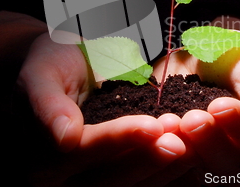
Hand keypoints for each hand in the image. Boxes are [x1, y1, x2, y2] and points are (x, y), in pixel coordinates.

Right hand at [17, 32, 188, 186]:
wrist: (68, 68)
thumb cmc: (51, 65)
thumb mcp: (41, 74)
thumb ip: (47, 104)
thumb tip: (64, 139)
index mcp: (42, 160)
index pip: (83, 152)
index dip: (119, 140)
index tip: (153, 124)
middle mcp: (66, 180)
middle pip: (110, 180)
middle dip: (149, 158)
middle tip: (181, 138)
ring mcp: (94, 181)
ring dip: (166, 170)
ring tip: (194, 145)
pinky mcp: (119, 175)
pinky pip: (147, 184)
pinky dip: (173, 176)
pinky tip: (198, 159)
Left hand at [152, 19, 239, 184]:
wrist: (206, 62)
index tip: (220, 105)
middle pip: (231, 164)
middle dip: (210, 140)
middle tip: (192, 118)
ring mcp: (213, 169)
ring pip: (200, 170)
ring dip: (184, 149)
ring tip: (170, 124)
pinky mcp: (185, 167)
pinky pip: (174, 169)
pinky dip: (163, 151)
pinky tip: (156, 131)